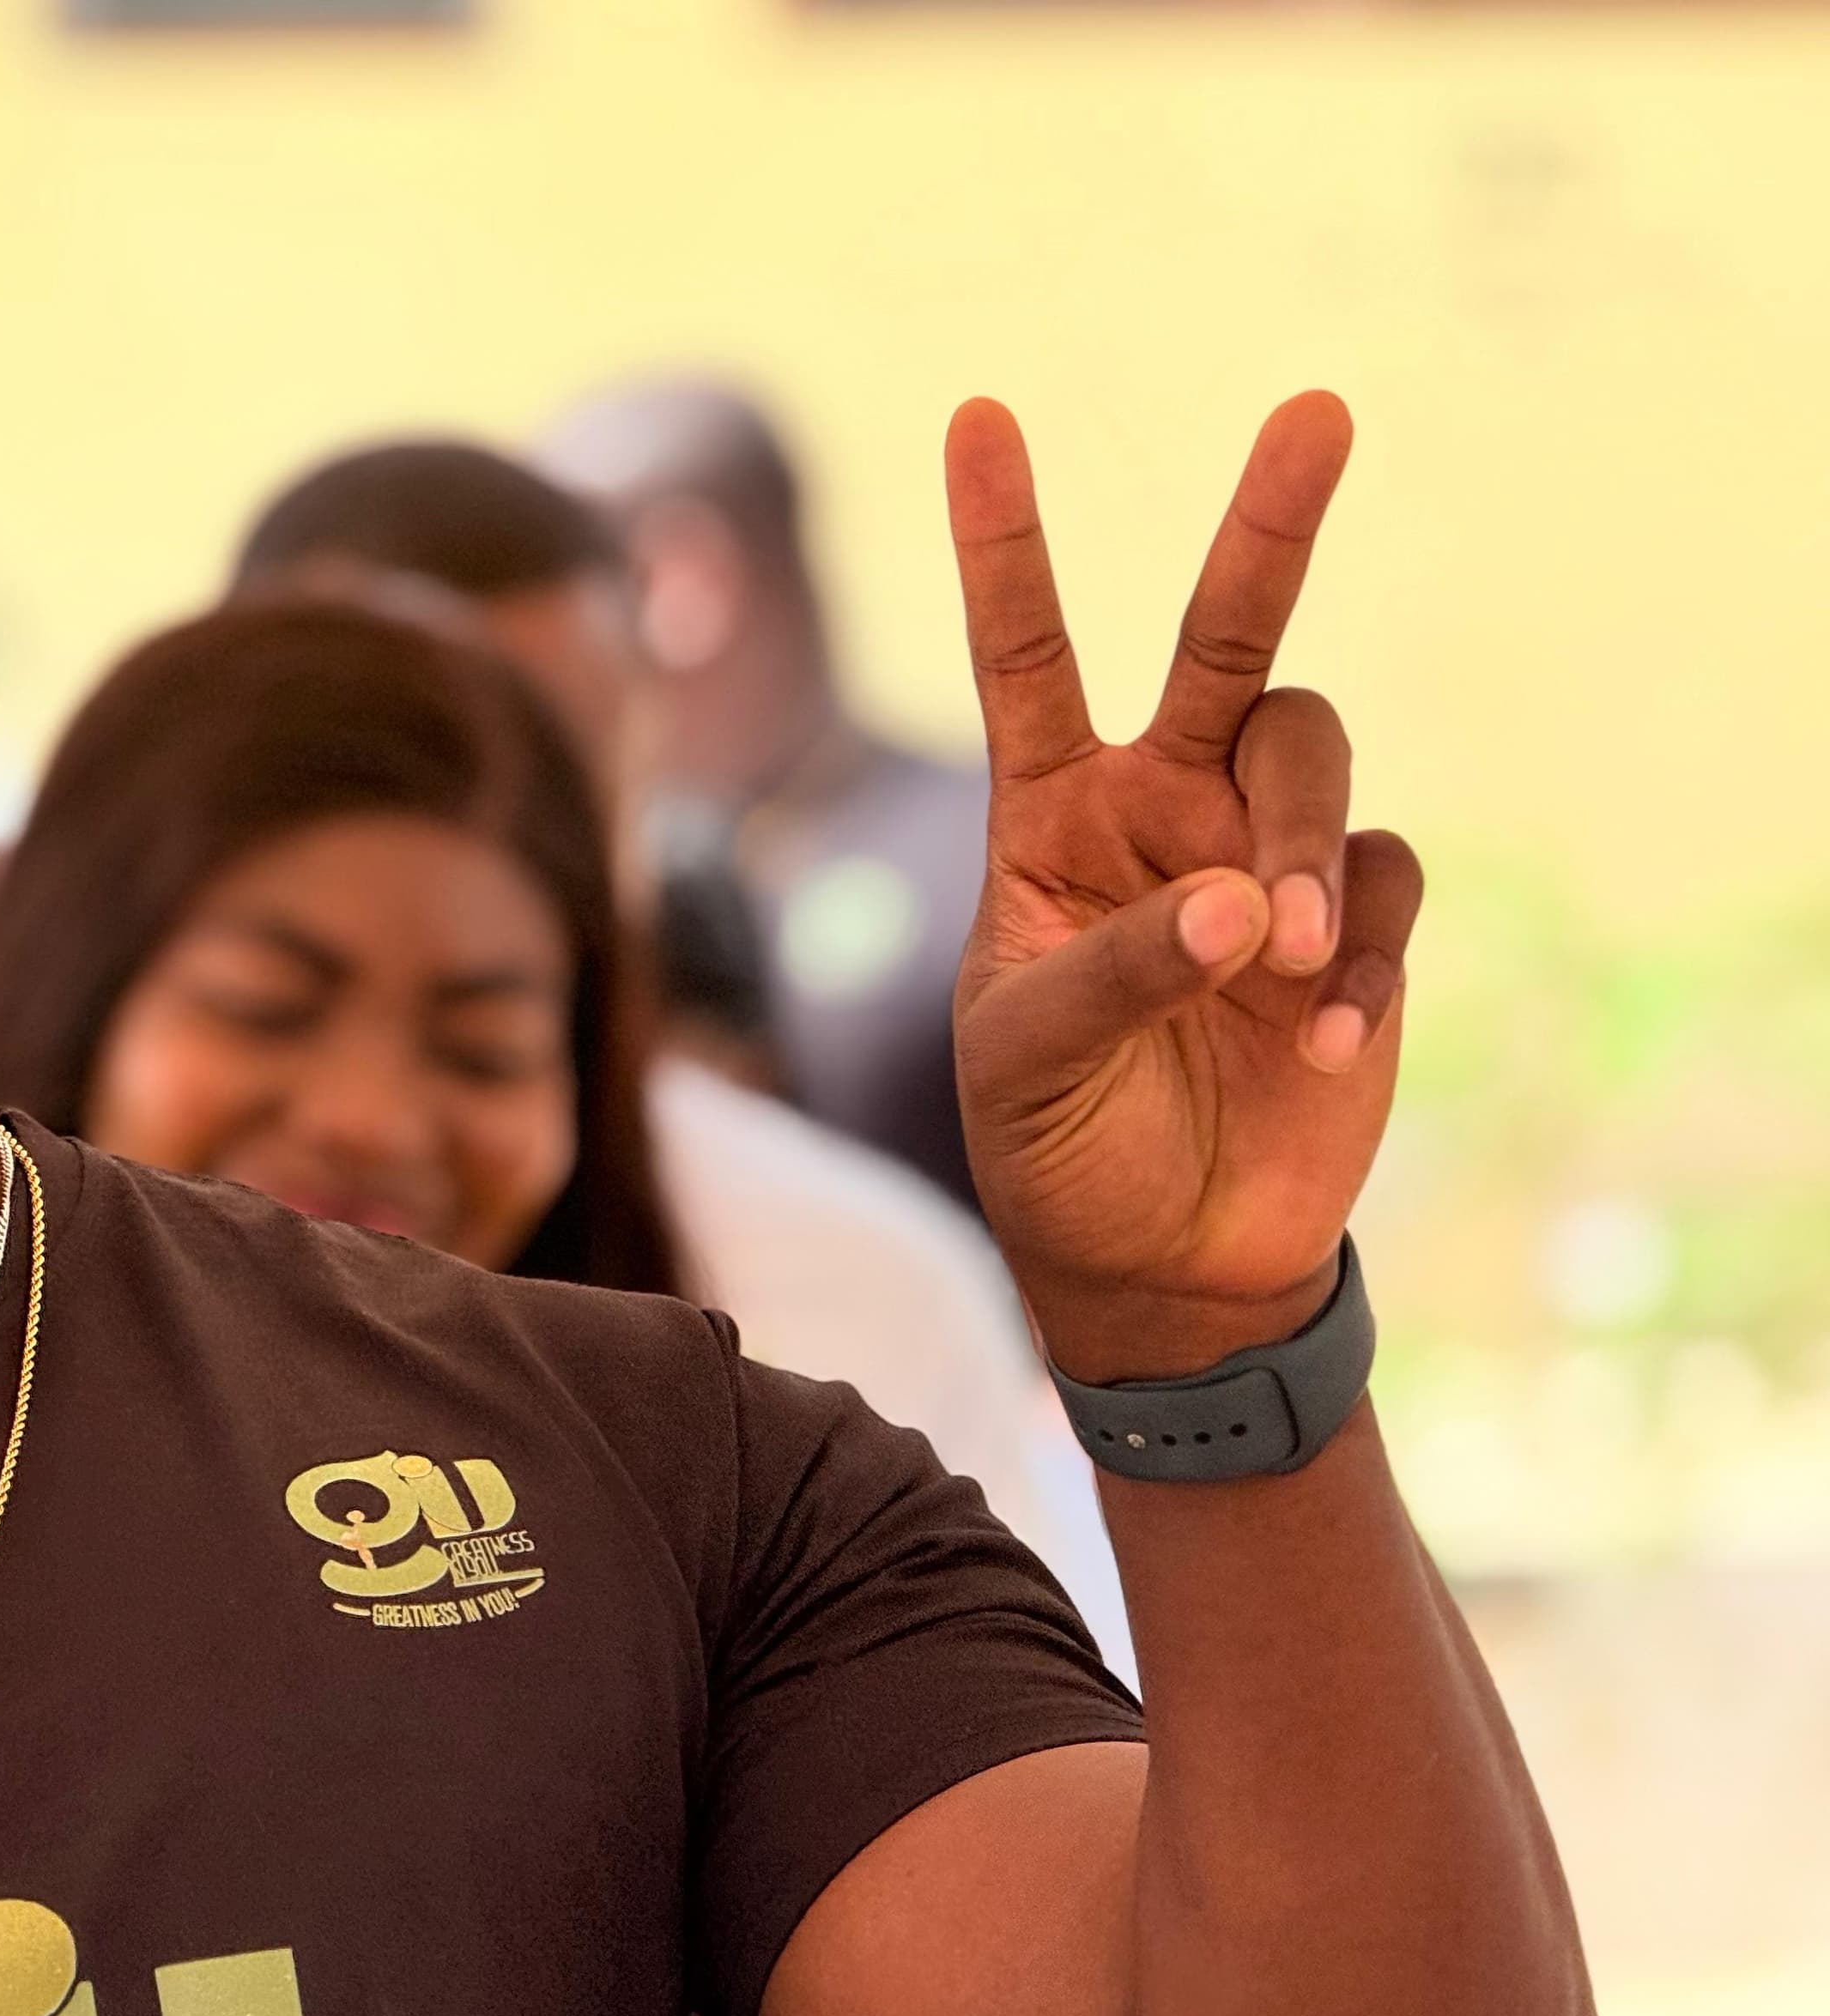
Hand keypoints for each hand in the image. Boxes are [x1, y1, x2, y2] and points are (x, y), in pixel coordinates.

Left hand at [945, 393, 1421, 1379]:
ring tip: (1275, 963)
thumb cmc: (1060, 1148)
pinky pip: (1382, 886)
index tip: (977, 414)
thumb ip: (1116, 974)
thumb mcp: (1032, 1064)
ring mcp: (1264, 860)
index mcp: (1051, 821)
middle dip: (1270, 525)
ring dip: (1304, 848)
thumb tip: (1238, 905)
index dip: (1005, 541)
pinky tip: (1315, 1041)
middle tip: (1315, 410)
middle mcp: (1163, 812)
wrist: (1161, 1261)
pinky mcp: (1353, 928)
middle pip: (1229, 639)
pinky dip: (1355, 958)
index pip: (1024, 656)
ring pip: (1318, 761)